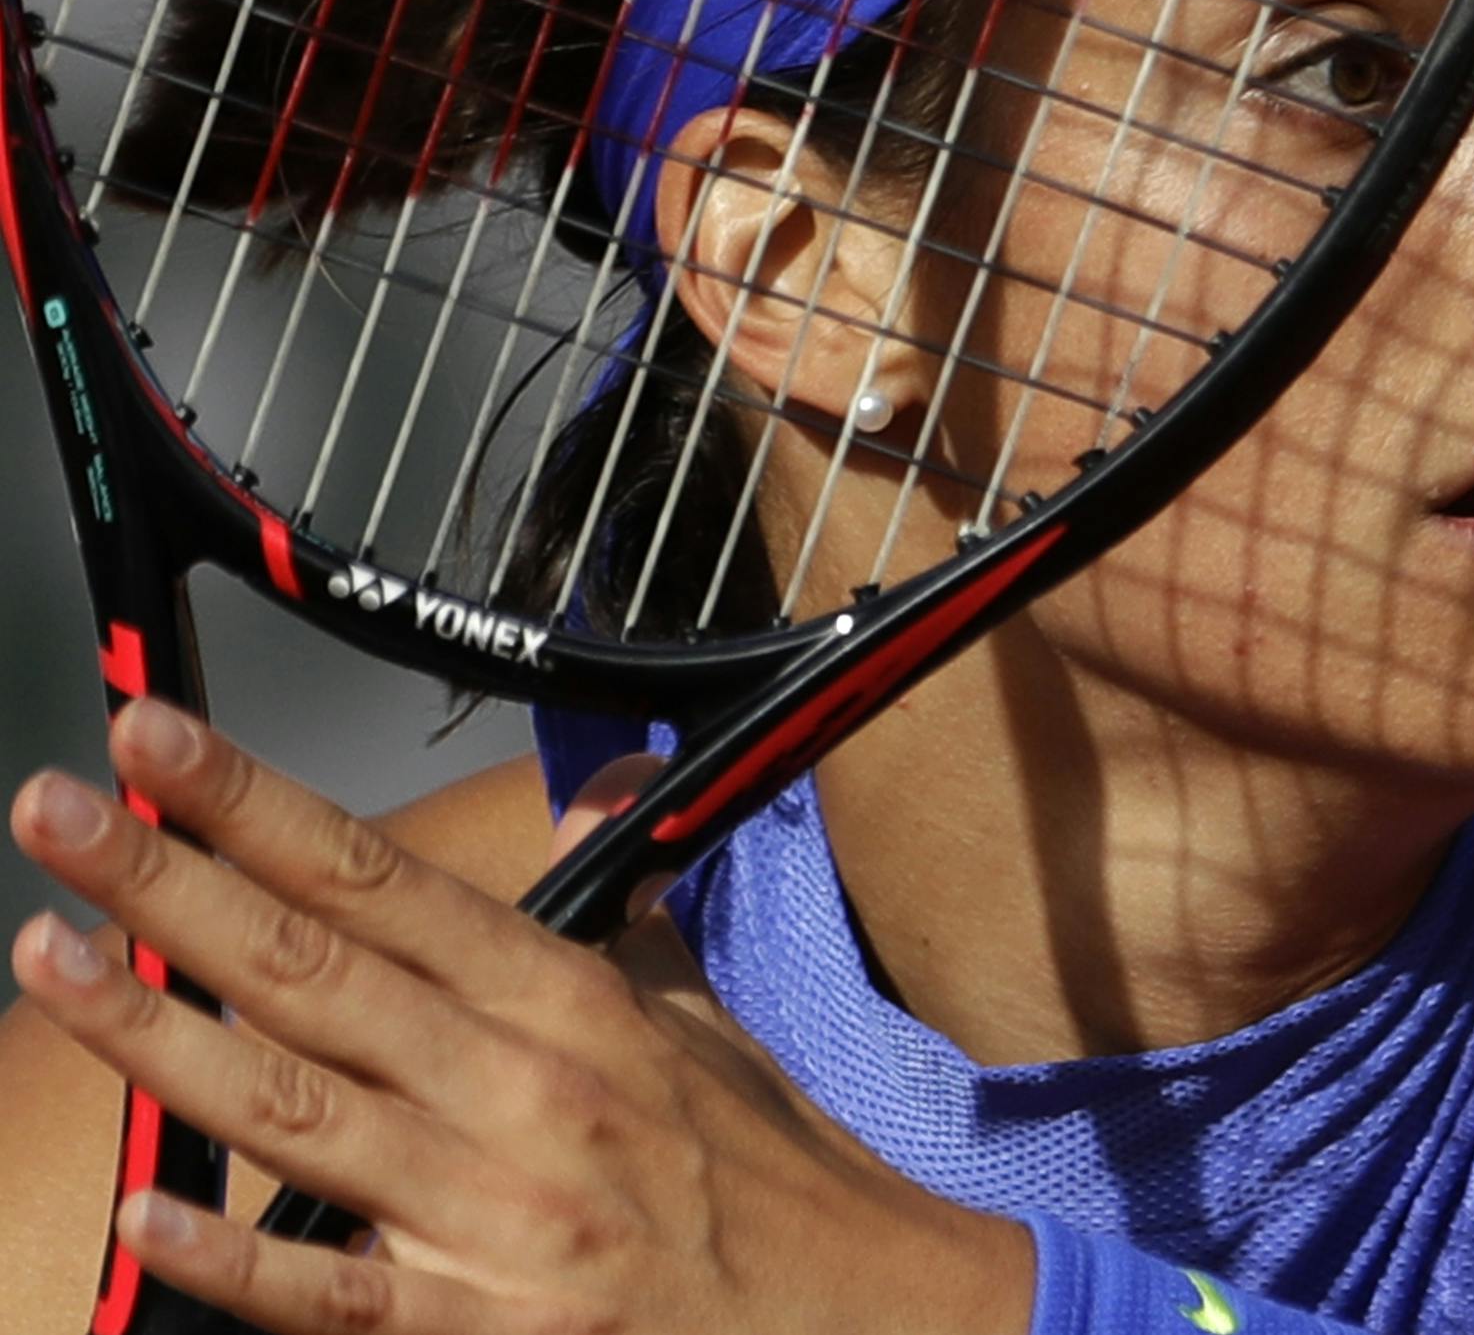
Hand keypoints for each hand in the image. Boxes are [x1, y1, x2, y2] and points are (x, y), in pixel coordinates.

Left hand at [9, 699, 1034, 1334]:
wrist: (853, 1312)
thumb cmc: (758, 1161)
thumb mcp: (691, 1005)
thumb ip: (617, 898)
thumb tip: (603, 787)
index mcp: (562, 996)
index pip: (384, 874)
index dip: (261, 803)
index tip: (162, 738)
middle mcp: (518, 1083)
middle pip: (314, 963)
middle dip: (170, 880)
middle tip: (55, 805)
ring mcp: (496, 1209)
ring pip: (295, 1105)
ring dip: (158, 1032)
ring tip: (49, 955)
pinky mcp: (491, 1328)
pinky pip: (339, 1294)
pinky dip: (237, 1255)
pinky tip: (142, 1213)